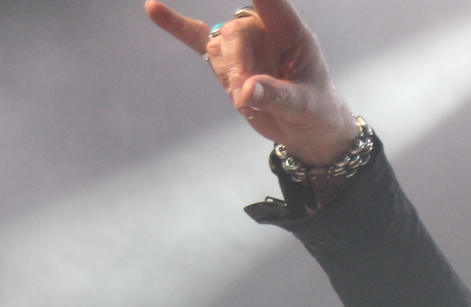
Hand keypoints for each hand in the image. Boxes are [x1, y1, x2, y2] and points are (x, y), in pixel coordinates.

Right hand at [145, 0, 359, 163]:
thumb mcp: (304, 107)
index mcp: (290, 30)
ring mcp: (245, 44)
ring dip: (226, 77)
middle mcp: (264, 31)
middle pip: (233, 35)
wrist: (308, 130)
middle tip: (244, 97)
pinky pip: (197, 39)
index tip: (239, 3)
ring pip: (217, 48)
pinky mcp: (228, 62)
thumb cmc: (315, 111)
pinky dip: (177, 26)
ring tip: (246, 101)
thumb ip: (277, 96)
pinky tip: (154, 9)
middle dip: (235, 67)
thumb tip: (247, 90)